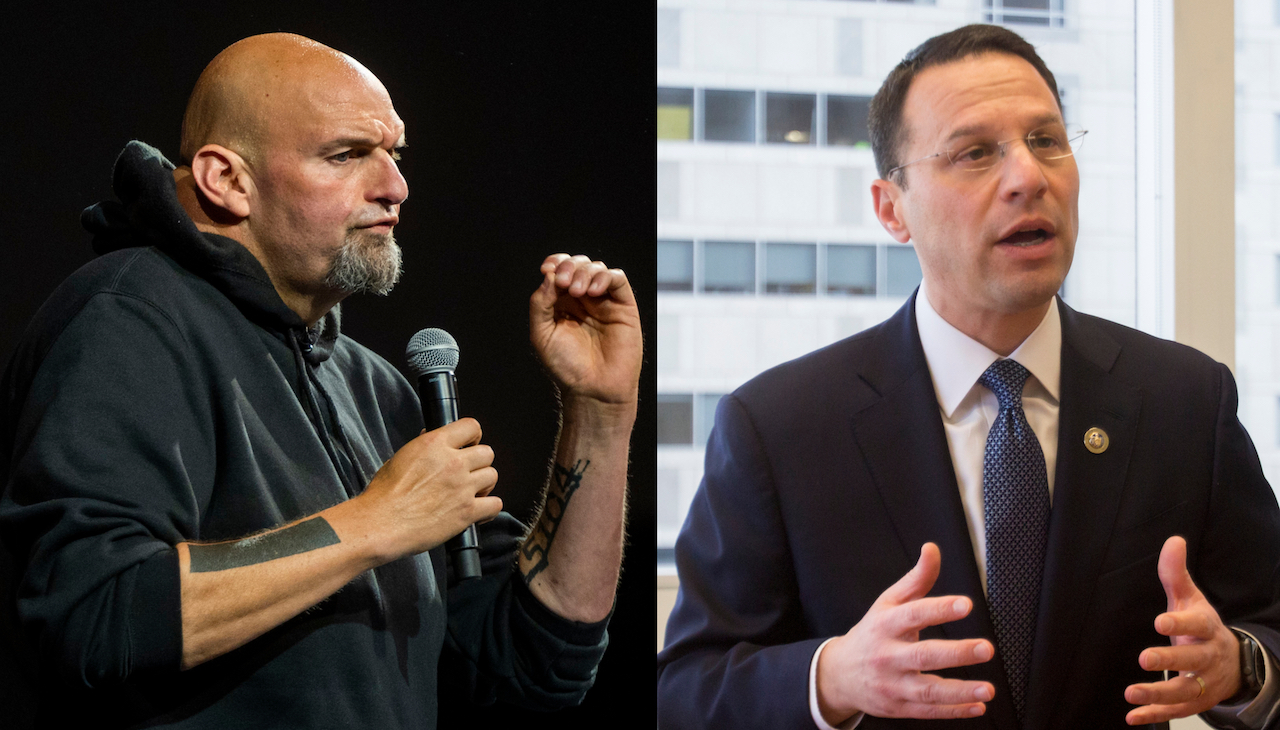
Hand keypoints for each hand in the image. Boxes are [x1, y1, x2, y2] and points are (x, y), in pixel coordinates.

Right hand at [356, 418, 501, 560]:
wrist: (380, 524)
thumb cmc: (384, 495)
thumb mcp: (400, 458)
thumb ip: (423, 447)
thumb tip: (432, 438)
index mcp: (434, 443)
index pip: (471, 427)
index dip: (473, 437)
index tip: (469, 446)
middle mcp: (452, 462)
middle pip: (487, 453)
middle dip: (479, 463)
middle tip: (468, 474)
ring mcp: (462, 486)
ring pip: (492, 476)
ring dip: (484, 485)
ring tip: (470, 493)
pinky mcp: (467, 511)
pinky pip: (495, 504)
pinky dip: (489, 509)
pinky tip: (478, 512)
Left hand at [529, 254, 641, 408]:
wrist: (593, 389)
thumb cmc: (567, 366)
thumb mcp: (542, 334)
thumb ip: (541, 304)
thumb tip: (549, 276)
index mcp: (562, 303)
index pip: (559, 270)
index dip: (554, 263)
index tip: (547, 270)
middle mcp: (583, 299)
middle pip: (578, 264)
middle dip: (569, 266)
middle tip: (563, 283)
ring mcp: (604, 302)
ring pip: (597, 268)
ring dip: (585, 272)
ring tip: (578, 292)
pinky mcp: (624, 307)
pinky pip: (618, 279)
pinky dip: (605, 277)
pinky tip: (594, 291)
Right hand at [816, 543, 994, 723]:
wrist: (839, 674)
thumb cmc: (872, 633)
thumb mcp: (888, 603)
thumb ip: (916, 579)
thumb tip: (932, 549)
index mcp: (886, 624)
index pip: (914, 614)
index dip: (940, 609)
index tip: (965, 604)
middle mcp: (887, 655)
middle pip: (923, 655)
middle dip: (957, 652)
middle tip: (986, 649)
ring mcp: (892, 684)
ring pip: (927, 691)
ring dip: (960, 691)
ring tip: (988, 690)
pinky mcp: (899, 706)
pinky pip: (929, 711)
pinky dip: (954, 711)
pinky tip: (977, 707)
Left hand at [1124, 536, 1241, 724]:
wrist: (1232, 662)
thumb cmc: (1201, 625)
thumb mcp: (1191, 598)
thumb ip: (1176, 573)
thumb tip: (1173, 540)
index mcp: (1207, 628)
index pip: (1198, 623)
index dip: (1181, 622)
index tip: (1161, 621)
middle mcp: (1209, 656)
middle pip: (1194, 660)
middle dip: (1171, 660)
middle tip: (1144, 658)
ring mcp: (1205, 682)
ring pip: (1186, 691)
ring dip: (1158, 694)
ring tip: (1131, 694)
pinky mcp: (1196, 701)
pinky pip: (1177, 711)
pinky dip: (1155, 714)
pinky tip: (1132, 716)